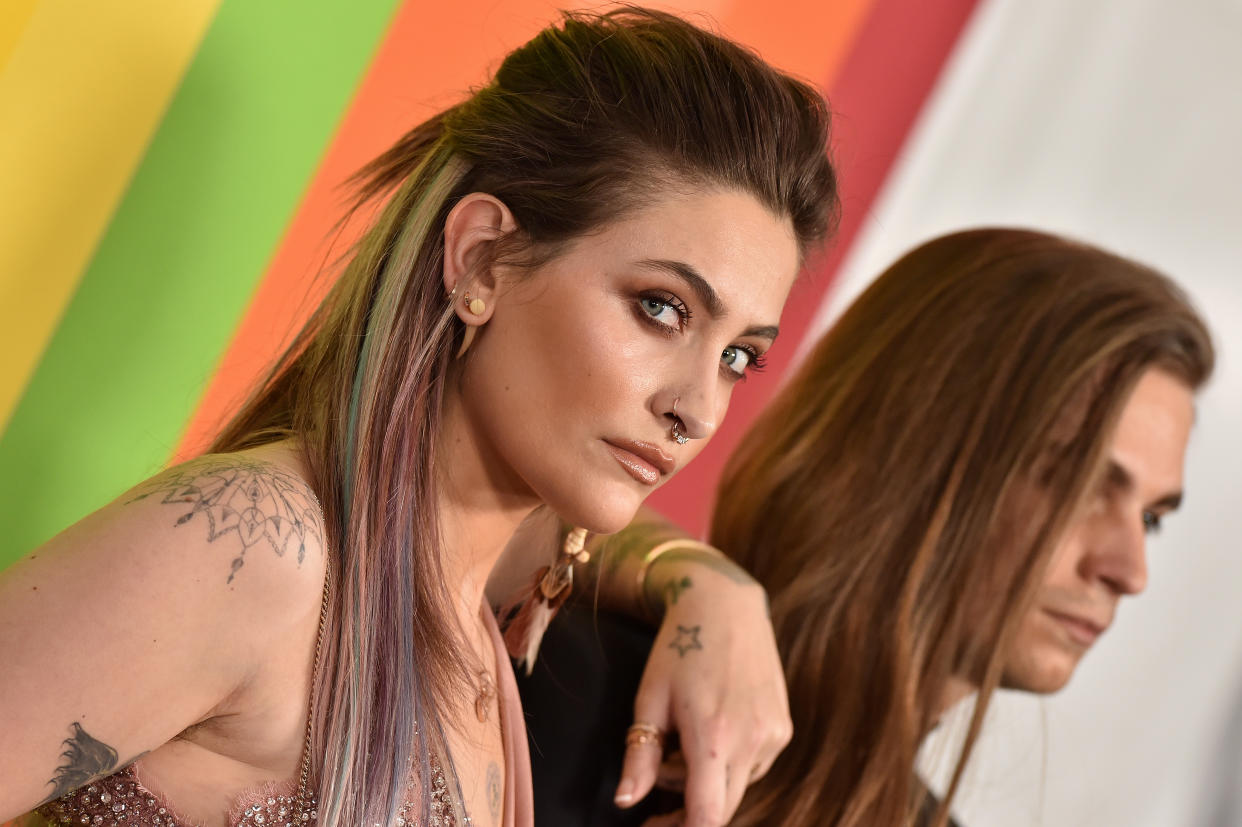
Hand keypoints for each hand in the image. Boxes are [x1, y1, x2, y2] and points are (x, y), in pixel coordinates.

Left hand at [613, 564, 790, 826]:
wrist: (725, 605)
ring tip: (679, 746)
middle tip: (658, 793)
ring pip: (738, 787)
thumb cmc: (679, 649)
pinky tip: (710, 732)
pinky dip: (728, 763)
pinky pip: (754, 766)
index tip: (654, 826)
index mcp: (713, 736)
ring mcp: (773, 735)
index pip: (708, 815)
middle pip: (724, 809)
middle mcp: (752, 740)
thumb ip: (640, 756)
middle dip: (688, 811)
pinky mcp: (783, 727)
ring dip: (707, 783)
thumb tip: (625, 801)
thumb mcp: (650, 699)